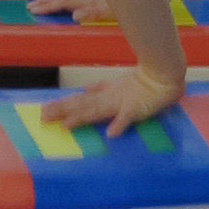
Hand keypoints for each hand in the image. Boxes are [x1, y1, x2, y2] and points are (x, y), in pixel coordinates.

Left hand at [44, 61, 185, 133]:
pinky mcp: (137, 108)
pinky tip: (111, 134)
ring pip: (98, 110)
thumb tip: (84, 89)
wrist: (165, 74)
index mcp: (105, 93)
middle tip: (43, 118)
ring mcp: (122, 103)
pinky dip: (120, 124)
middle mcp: (109, 98)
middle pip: (83, 105)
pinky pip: (128, 118)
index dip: (63, 105)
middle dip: (63, 111)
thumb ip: (101, 87)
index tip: (45, 110)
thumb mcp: (118, 84)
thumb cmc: (143, 81)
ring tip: (65, 126)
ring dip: (82, 118)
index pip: (81, 99)